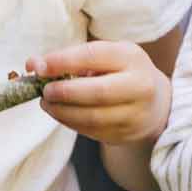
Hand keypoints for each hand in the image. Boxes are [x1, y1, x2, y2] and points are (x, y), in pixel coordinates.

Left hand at [31, 41, 170, 145]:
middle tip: (44, 90)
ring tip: (46, 103)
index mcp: (131, 57)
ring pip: (93, 117)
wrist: (157, 104)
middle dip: (64, 92)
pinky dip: (70, 122)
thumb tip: (33, 64)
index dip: (63, 61)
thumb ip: (73, 58)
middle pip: (97, 92)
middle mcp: (139, 86)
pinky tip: (60, 113)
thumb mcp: (108, 56)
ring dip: (62, 111)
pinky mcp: (125, 134)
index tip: (38, 66)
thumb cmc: (123, 72)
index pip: (94, 56)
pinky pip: (91, 131)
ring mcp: (134, 114)